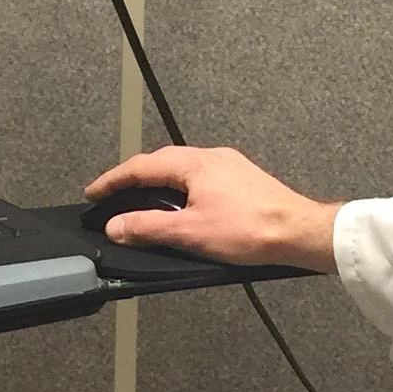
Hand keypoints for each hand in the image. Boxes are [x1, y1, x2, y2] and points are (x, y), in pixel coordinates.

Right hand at [85, 145, 342, 270]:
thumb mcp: (189, 233)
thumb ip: (147, 228)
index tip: (94, 192)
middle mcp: (212, 158)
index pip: (141, 166)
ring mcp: (230, 168)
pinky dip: (182, 190)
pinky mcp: (243, 181)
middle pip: (161, 162)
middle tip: (113, 195)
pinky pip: (202, 179)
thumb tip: (116, 226)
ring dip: (159, 183)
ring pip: (183, 169)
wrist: (298, 233)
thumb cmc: (253, 230)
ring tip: (143, 202)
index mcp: (194, 164)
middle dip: (134, 178)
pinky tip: (184, 207)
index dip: (112, 180)